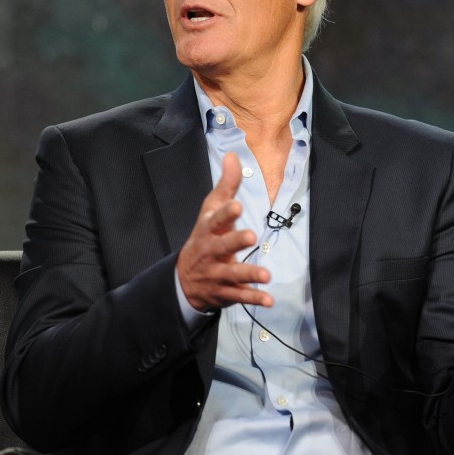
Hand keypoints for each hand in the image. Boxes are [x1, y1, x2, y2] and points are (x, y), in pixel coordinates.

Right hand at [176, 152, 272, 311]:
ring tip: (266, 275)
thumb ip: (227, 185)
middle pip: (222, 246)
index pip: (216, 219)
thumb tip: (233, 155)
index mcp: (209, 229)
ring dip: (249, 274)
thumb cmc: (205, 236)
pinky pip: (240, 296)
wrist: (184, 277)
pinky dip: (254, 298)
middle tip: (250, 235)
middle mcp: (211, 251)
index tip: (237, 206)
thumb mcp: (211, 210)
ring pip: (233, 274)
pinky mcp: (225, 291)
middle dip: (235, 241)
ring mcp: (217, 273)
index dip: (226, 213)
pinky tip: (268, 299)